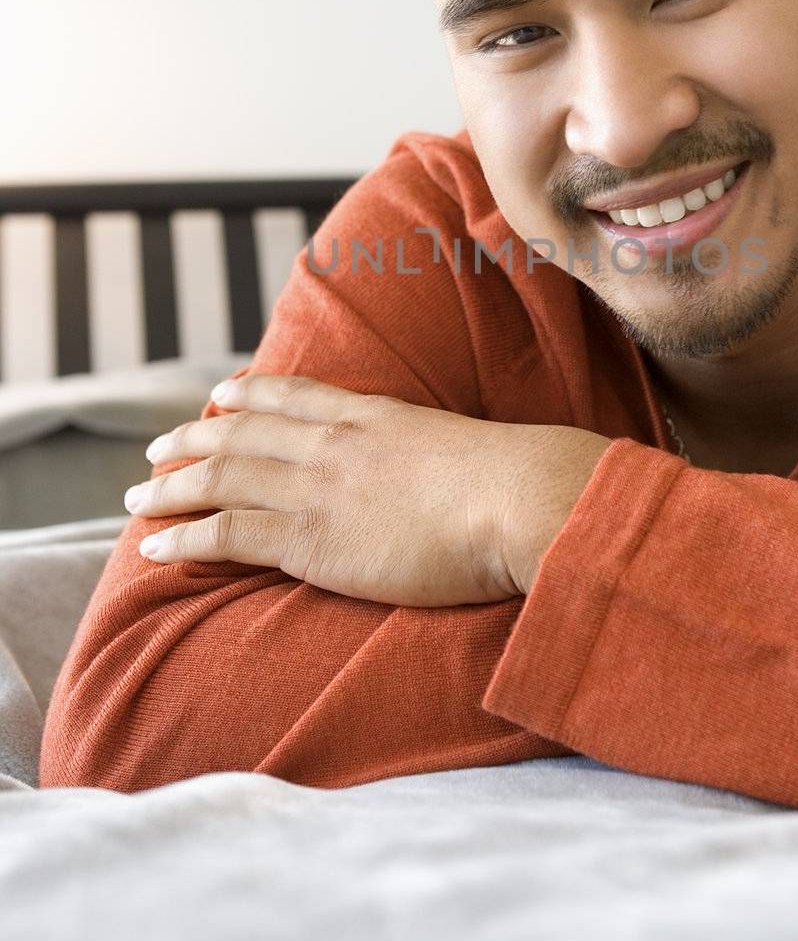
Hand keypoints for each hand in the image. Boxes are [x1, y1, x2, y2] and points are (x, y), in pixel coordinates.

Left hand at [128, 373, 611, 605]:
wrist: (516, 499)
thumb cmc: (513, 485)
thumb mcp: (465, 450)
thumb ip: (434, 457)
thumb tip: (447, 478)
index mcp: (372, 416)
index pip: (292, 396)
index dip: (247, 394)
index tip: (217, 396)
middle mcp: (332, 444)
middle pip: (240, 433)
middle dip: (190, 440)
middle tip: (155, 450)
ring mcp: (316, 487)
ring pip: (219, 478)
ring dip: (170, 487)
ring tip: (137, 497)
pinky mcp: (309, 538)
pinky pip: (226, 532)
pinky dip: (184, 537)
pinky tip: (155, 546)